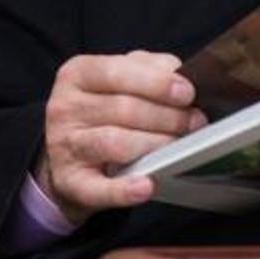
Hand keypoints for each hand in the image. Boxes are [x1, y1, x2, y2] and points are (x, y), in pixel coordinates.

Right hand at [36, 51, 204, 224]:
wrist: (68, 155)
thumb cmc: (102, 112)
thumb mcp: (117, 80)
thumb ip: (147, 69)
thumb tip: (179, 75)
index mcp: (78, 74)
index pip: (117, 72)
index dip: (157, 83)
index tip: (187, 93)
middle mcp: (65, 107)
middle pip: (123, 109)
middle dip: (167, 116)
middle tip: (195, 122)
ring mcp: (64, 146)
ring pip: (115, 143)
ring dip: (155, 144)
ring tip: (180, 146)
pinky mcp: (70, 182)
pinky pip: (98, 188)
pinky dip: (124, 190)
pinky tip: (146, 186)